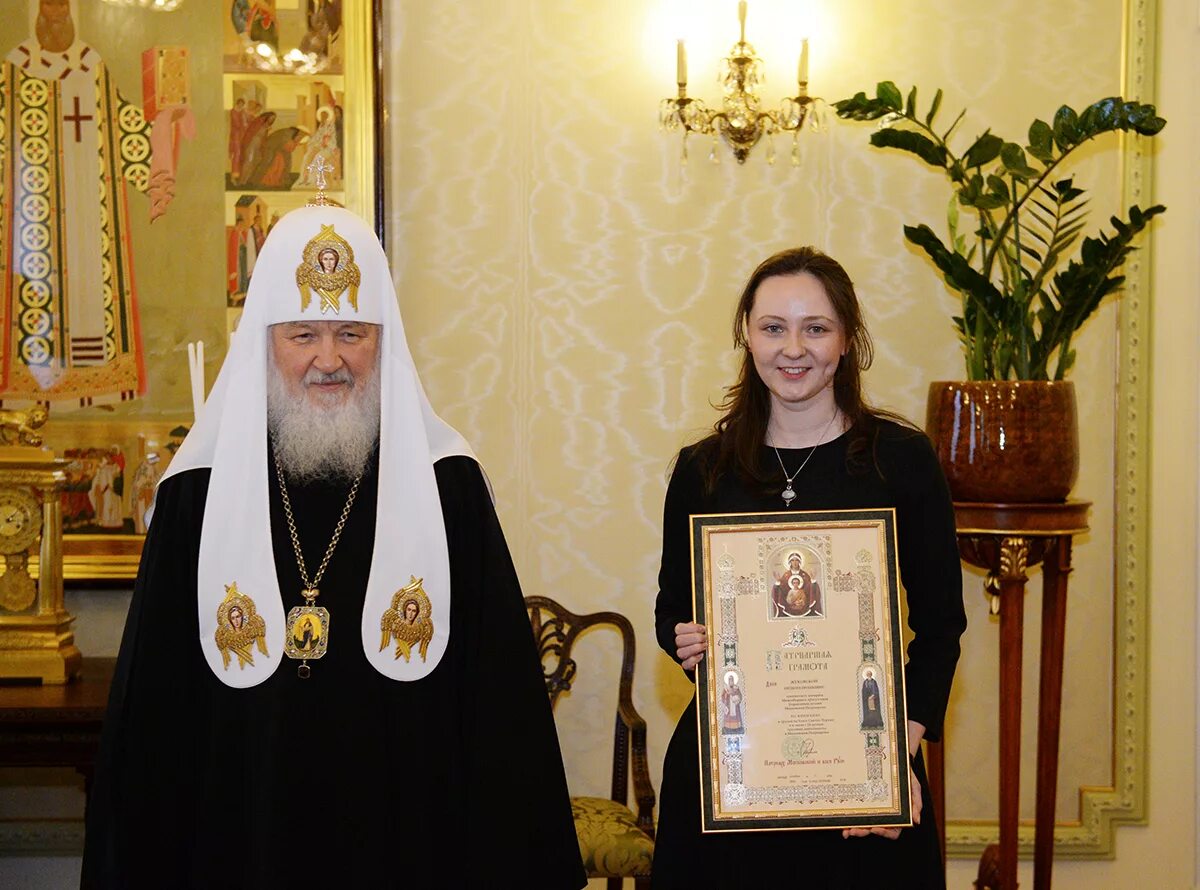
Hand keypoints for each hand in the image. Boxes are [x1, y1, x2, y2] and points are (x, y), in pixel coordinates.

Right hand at [674, 622, 706, 669]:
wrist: (697, 650)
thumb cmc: (698, 637)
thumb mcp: (697, 629)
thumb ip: (699, 628)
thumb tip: (706, 629)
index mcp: (678, 632)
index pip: (679, 629)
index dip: (692, 628)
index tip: (703, 629)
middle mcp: (677, 644)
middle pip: (679, 640)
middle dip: (695, 638)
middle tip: (705, 638)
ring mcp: (680, 655)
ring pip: (681, 652)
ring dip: (695, 648)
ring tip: (705, 646)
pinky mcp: (685, 665)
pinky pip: (685, 665)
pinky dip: (693, 660)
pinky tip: (701, 655)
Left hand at [843, 721, 924, 840]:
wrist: (893, 759)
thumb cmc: (906, 776)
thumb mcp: (914, 788)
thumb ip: (916, 804)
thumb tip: (917, 820)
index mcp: (898, 817)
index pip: (892, 832)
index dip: (884, 833)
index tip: (875, 829)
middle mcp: (885, 815)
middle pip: (874, 829)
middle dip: (863, 832)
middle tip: (852, 831)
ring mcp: (873, 809)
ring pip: (863, 824)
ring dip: (853, 828)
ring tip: (845, 829)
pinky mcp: (864, 801)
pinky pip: (856, 812)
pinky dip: (849, 818)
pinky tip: (842, 820)